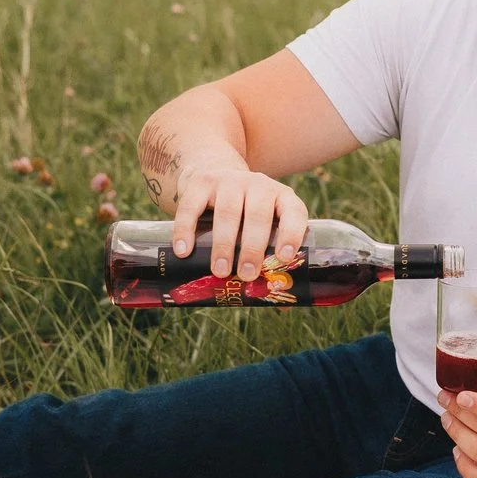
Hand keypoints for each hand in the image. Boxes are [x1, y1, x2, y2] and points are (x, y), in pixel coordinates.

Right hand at [172, 164, 309, 280]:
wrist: (216, 171)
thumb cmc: (247, 213)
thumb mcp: (264, 225)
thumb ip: (271, 258)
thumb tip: (283, 306)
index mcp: (282, 198)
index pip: (293, 212)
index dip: (291, 233)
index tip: (283, 257)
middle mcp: (259, 185)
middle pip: (258, 215)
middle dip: (253, 247)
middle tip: (246, 275)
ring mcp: (229, 181)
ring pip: (227, 211)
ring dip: (224, 243)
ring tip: (220, 271)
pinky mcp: (201, 183)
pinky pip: (192, 206)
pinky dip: (186, 229)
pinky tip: (183, 251)